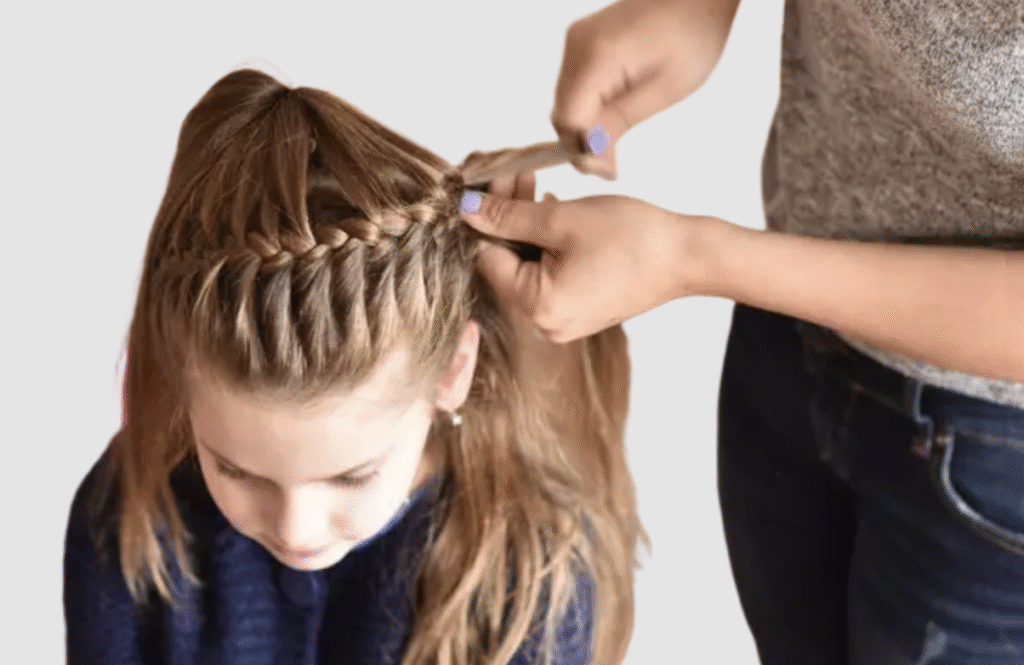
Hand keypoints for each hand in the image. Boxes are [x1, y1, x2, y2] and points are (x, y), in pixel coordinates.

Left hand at [460, 186, 718, 342]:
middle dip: (508, 217)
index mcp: (538, 308)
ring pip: (528, 266)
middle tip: (515, 174)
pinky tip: (553, 212)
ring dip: (528, 226)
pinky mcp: (580, 311)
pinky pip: (549, 275)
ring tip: (534, 186)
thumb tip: (468, 210)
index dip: (487, 217)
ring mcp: (564, 321)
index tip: (491, 182)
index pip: (489, 258)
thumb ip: (509, 216)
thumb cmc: (633, 238)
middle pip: (508, 263)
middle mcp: (546, 324)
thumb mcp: (562, 218)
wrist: (687, 257)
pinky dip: (548, 245)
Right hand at [552, 0, 740, 177]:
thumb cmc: (694, 35)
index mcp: (597, 55)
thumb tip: (591, 161)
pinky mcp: (582, 43)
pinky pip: (573, 88)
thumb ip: (618, 123)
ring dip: (584, 128)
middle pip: (561, 113)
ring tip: (614, 143)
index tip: (609, 170)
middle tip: (613, 165)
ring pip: (564, 103)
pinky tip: (611, 117)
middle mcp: (576, 46)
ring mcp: (575, 42)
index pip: (569, 118)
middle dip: (582, 143)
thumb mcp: (664, 88)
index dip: (583, 150)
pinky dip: (587, 109)